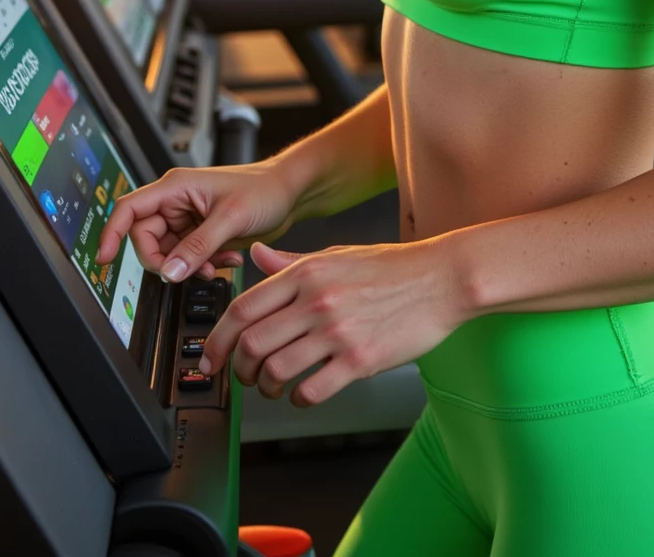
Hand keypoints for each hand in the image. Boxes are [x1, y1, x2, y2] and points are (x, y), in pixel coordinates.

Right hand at [95, 160, 297, 282]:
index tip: (104, 260)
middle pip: (146, 239)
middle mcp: (176, 202)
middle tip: (189, 270)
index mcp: (175, 187)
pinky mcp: (200, 233)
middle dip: (166, 261)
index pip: (128, 209)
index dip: (111, 234)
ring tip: (219, 262)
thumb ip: (198, 246)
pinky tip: (227, 259)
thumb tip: (168, 272)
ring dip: (189, 265)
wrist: (290, 192)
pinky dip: (203, 264)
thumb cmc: (265, 189)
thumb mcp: (231, 217)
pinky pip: (187, 257)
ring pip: (168, 253)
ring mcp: (188, 219)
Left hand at [199, 235, 469, 405]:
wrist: (442, 279)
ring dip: (265, 388)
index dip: (217, 338)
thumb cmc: (393, 267)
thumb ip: (292, 262)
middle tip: (243, 377)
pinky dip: (298, 399)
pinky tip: (303, 394)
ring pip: (276, 370)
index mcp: (307, 272)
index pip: (243, 308)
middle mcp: (317, 300)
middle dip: (238, 369)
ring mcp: (338, 331)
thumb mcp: (337, 254)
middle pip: (252, 343)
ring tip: (273, 387)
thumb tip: (256, 257)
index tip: (211, 357)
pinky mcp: (360, 360)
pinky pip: (312, 390)